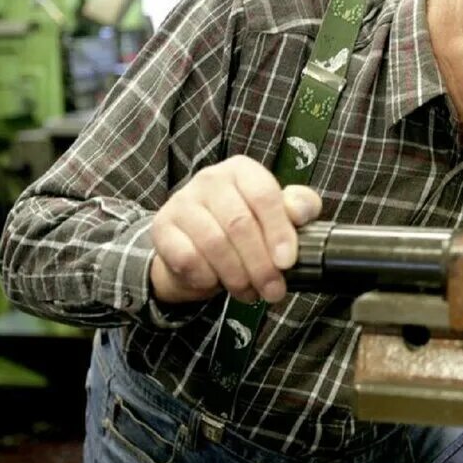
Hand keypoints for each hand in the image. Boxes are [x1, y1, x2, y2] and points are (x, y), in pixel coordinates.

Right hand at [149, 156, 322, 304]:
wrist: (197, 246)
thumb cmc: (247, 227)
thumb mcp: (280, 213)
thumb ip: (299, 207)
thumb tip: (299, 212)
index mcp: (242, 170)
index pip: (264, 195)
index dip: (279, 231)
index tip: (287, 262)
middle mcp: (210, 178)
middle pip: (240, 224)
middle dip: (261, 265)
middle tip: (273, 291)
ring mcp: (182, 201)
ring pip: (214, 243)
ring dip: (237, 276)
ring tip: (250, 292)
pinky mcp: (162, 227)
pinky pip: (187, 258)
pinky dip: (206, 277)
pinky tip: (216, 282)